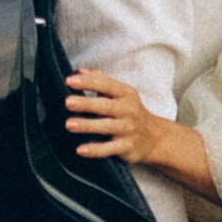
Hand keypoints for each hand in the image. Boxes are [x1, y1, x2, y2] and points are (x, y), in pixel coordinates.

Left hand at [66, 68, 206, 188]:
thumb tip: (78, 71)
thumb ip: (100, 81)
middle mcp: (128, 110)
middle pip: (105, 105)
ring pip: (106, 126)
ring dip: (87, 125)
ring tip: (69, 124)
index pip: (106, 84)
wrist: (153, 137)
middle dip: (86, 103)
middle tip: (68, 102)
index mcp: (125, 93)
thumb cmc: (129, 111)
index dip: (88, 82)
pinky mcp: (126, 147)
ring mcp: (128, 129)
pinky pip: (109, 149)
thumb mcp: (120, 93)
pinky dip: (95, 150)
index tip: (69, 80)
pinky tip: (80, 149)